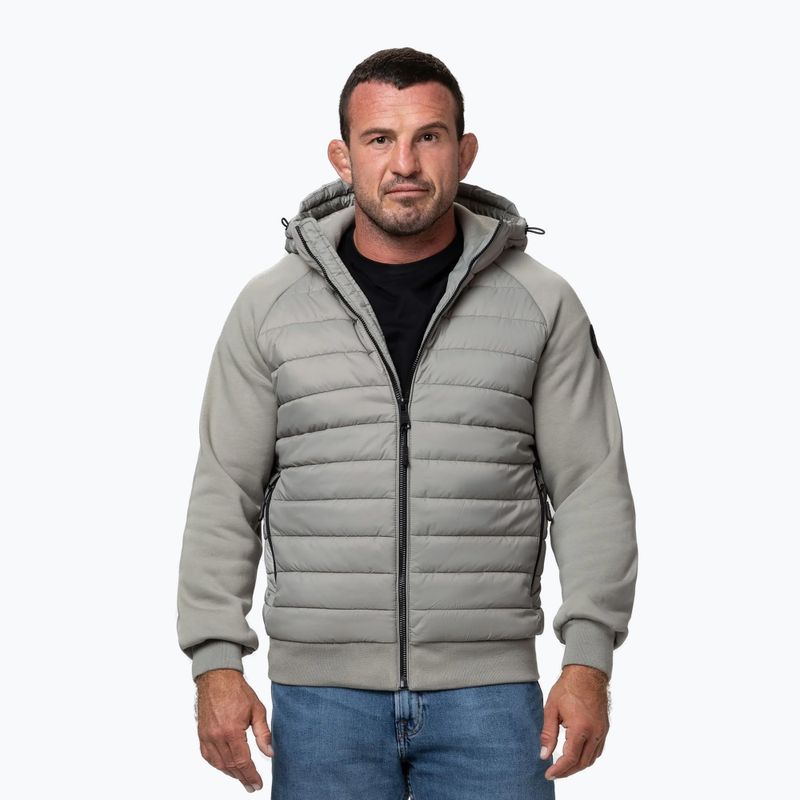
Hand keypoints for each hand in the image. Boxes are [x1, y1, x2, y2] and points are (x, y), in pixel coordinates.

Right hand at [194, 668, 272, 792]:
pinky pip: (208, 756)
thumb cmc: (237, 691)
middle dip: (242, 778)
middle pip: (231, 766)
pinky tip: (226, 767)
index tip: (257, 784)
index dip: (251, 775)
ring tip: (241, 778)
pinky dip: (218, 765)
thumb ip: (263, 733)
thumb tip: (270, 752)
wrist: (217, 678)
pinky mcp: (201, 734)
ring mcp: (207, 736)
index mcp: (232, 731)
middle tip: (251, 785)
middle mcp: (217, 736)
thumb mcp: (257, 709)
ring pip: (219, 764)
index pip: (243, 761)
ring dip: (231, 773)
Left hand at [539, 664, 609, 780]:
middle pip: (582, 763)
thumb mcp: (551, 709)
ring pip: (591, 759)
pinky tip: (576, 755)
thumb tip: (544, 754)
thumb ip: (548, 734)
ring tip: (563, 766)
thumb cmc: (568, 688)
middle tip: (554, 773)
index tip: (548, 774)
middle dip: (567, 771)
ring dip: (578, 766)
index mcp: (580, 728)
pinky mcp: (604, 728)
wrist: (586, 673)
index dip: (559, 770)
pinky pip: (597, 750)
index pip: (570, 758)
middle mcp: (594, 733)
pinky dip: (587, 757)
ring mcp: (602, 731)